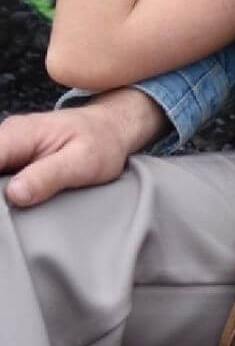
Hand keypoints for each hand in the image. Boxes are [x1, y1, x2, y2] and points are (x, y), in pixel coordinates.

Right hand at [0, 90, 167, 207]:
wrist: (112, 127)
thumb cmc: (101, 141)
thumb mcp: (82, 161)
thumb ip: (47, 176)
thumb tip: (14, 194)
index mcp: (19, 134)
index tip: (2, 208)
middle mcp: (8, 137)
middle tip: (9, 218)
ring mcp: (8, 148)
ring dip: (1, 197)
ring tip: (11, 216)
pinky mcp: (13, 159)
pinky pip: (0, 176)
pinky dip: (4, 194)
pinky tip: (13, 208)